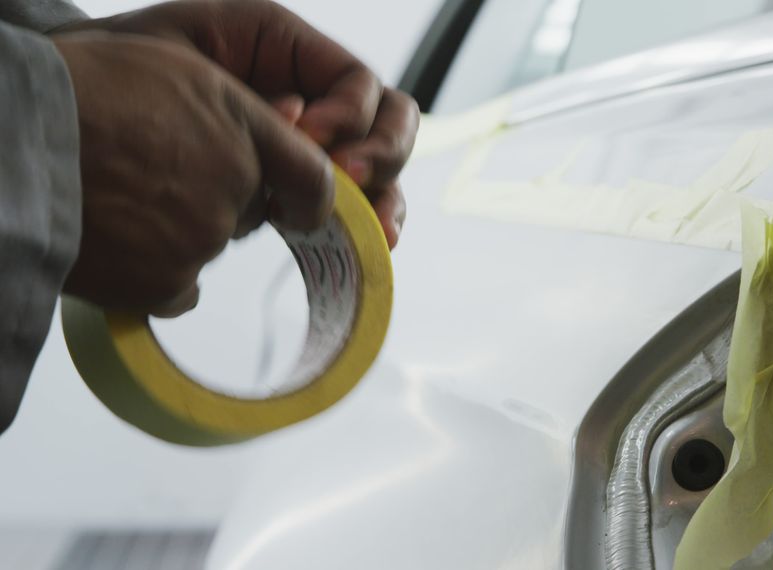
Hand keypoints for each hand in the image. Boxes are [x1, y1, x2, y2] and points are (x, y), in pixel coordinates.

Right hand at [55, 32, 333, 315]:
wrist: (15, 145)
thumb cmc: (77, 93)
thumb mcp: (169, 67)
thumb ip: (231, 112)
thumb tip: (266, 140)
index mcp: (240, 125)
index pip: (312, 177)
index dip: (307, 198)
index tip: (299, 208)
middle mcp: (233, 182)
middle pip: (249, 211)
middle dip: (217, 200)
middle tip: (154, 177)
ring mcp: (202, 236)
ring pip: (207, 244)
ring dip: (175, 232)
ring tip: (117, 199)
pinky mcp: (167, 282)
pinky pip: (178, 290)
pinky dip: (152, 275)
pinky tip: (117, 243)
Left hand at [58, 0, 418, 248]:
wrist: (81, 114)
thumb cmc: (125, 68)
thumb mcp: (184, 44)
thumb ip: (245, 80)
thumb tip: (292, 129)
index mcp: (291, 54)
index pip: (356, 83)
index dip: (346, 113)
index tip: (302, 137)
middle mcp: (313, 98)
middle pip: (388, 121)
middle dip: (380, 152)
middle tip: (346, 177)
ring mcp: (311, 149)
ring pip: (383, 168)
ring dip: (386, 196)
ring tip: (373, 226)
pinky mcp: (298, 191)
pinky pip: (357, 206)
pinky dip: (370, 224)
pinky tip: (371, 242)